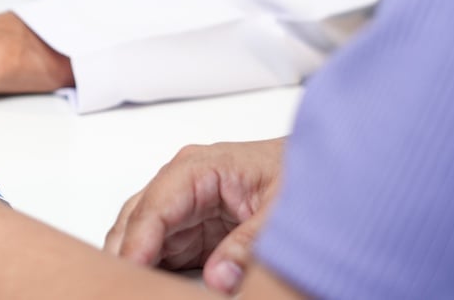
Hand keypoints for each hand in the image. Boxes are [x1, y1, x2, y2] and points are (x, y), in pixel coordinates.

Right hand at [103, 138, 284, 294]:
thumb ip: (248, 244)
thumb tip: (219, 278)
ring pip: (142, 236)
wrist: (327, 168)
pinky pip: (162, 251)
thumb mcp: (281, 209)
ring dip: (138, 261)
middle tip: (130, 285)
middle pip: (136, 221)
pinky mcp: (193, 228)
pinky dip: (155, 268)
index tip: (131, 269)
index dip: (137, 241)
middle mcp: (182, 184)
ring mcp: (185, 207)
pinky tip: (155, 283)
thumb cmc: (301, 172)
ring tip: (139, 287)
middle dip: (126, 252)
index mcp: (197, 168)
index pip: (153, 207)